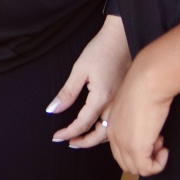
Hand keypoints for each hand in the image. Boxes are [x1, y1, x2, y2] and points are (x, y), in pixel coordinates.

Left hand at [46, 16, 131, 148]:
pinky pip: (116, 122)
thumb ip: (67, 93)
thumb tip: (53, 110)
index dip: (68, 133)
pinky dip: (106, 130)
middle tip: (68, 142)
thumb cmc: (101, 49)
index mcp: (101, 98)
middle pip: (99, 135)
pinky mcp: (126, 98)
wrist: (122, 37)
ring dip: (95, 138)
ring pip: (111, 132)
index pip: (82, 124)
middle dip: (83, 142)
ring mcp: (122, 102)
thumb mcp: (79, 70)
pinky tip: (96, 126)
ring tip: (80, 137)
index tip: (57, 137)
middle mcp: (114, 104)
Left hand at [106, 56, 170, 175]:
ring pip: (136, 169)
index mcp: (111, 124)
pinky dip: (158, 164)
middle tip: (157, 139)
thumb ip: (134, 116)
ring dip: (151, 160)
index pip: (120, 150)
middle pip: (126, 163)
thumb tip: (145, 123)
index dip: (138, 148)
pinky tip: (163, 148)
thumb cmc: (145, 84)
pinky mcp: (136, 148)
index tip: (152, 135)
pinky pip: (147, 170)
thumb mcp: (134, 101)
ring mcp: (124, 143)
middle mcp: (114, 136)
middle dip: (144, 157)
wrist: (148, 79)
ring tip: (159, 141)